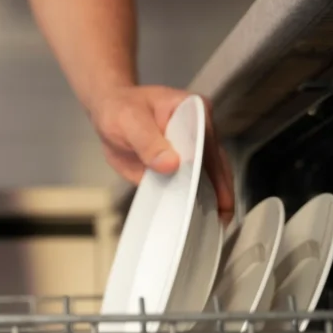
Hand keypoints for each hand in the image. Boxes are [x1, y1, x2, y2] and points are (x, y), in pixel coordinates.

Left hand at [91, 85, 235, 221]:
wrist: (109, 113)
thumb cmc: (120, 110)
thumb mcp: (130, 121)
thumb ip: (148, 142)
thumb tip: (171, 164)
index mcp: (195, 111)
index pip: (209, 144)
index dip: (214, 170)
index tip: (217, 196)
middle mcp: (201, 129)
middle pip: (216, 163)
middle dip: (221, 191)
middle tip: (222, 219)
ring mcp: (193, 149)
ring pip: (209, 176)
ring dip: (213, 200)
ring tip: (217, 223)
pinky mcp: (182, 164)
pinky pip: (191, 184)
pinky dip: (195, 201)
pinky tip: (199, 219)